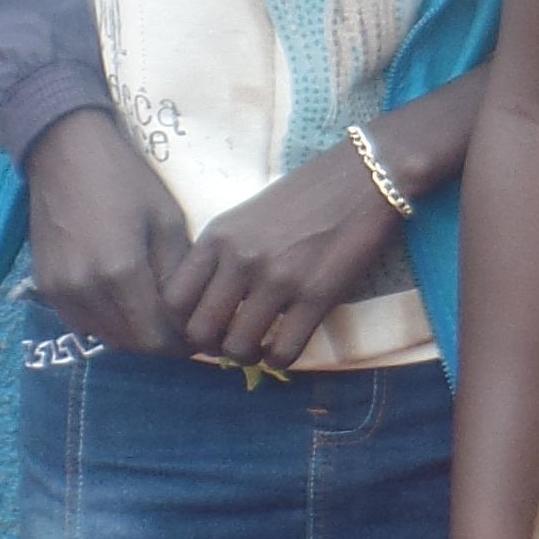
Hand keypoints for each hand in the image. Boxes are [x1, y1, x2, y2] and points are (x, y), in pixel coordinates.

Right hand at [23, 109, 191, 352]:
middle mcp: (85, 291)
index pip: (155, 338)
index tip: (201, 337)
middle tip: (184, 330)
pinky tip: (126, 305)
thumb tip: (189, 314)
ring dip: (134, 336)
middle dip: (160, 343)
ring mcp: (60, 292)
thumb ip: (176, 274)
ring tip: (158, 318)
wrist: (64, 153)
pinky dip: (107, 323)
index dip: (182, 345)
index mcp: (120, 274)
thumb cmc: (125, 179)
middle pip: (130, 344)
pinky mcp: (45, 287)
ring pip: (105, 337)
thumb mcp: (167, 221)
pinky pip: (82, 323)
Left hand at [169, 140, 401, 370]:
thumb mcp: (246, 216)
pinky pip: (284, 351)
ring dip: (246, 356)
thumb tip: (210, 302)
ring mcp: (278, 279)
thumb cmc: (305, 195)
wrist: (364, 178)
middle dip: (211, 347)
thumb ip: (222, 254)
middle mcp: (241, 259)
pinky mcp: (316, 296)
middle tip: (229, 343)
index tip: (203, 324)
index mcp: (218, 236)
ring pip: (238, 348)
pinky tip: (284, 350)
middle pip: (200, 331)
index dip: (182, 322)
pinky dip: (279, 360)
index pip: (174, 299)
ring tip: (259, 348)